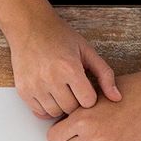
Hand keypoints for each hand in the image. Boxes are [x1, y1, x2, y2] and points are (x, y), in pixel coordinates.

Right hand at [0, 0, 120, 117]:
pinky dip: (46, 107)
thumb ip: (105, 74)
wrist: (30, 27)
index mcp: (70, 68)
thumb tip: (117, 97)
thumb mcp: (87, 51)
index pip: (88, 101)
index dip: (89, 96)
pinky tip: (50, 94)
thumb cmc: (59, 37)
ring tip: (62, 92)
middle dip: (75, 102)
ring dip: (61, 106)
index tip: (85, 88)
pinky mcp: (23, 90)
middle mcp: (51, 79)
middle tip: (73, 89)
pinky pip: (39, 112)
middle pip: (71, 109)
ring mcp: (35, 86)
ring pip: (55, 113)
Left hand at [45, 64, 140, 140]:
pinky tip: (107, 137)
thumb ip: (72, 113)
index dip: (58, 130)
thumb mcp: (91, 96)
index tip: (62, 127)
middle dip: (68, 140)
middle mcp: (93, 139)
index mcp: (83, 121)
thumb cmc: (122, 93)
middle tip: (78, 130)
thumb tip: (56, 126)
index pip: (53, 137)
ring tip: (93, 132)